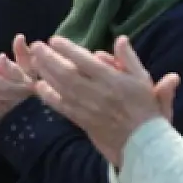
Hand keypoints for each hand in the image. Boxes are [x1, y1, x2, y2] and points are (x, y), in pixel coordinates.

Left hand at [29, 35, 180, 167]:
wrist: (143, 143)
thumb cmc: (147, 110)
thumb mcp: (144, 80)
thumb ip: (131, 59)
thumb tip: (120, 39)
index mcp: (113, 80)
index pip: (85, 61)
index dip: (68, 49)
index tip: (54, 40)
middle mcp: (97, 93)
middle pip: (67, 73)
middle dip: (50, 58)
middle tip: (37, 46)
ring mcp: (88, 108)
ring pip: (62, 88)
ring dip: (46, 73)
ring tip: (35, 60)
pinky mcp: (83, 121)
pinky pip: (62, 107)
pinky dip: (49, 96)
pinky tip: (40, 86)